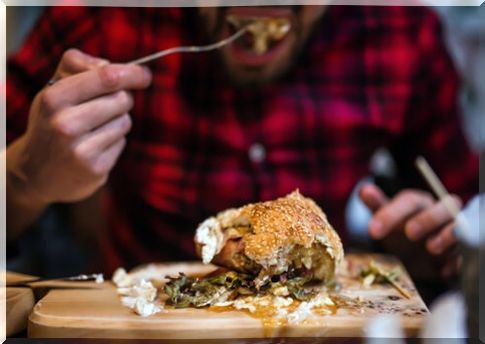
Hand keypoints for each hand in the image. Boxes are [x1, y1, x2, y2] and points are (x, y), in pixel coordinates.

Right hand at [8, 49, 151, 204]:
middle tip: (107, 105)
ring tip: (93, 129)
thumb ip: (76, 66)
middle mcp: (65, 124)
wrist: (35, 174)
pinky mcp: (95, 169)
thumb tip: (109, 65)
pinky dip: (114, 141)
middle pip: (121, 99)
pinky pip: (121, 142)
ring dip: (117, 121)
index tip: (145, 75)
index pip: (106, 77)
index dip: (132, 74)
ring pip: (125, 121)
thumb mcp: (53, 89)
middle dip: (122, 99)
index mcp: (54, 98)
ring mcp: (80, 150)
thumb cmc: (52, 122)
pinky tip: (94, 147)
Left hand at [359, 183, 461, 279]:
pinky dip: (458, 260)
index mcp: (419, 203)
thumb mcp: (388, 220)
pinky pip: (466, 252)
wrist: (418, 256)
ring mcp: (453, 231)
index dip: (391, 213)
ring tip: (431, 248)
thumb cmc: (402, 231)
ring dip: (447, 236)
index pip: (408, 201)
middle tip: (409, 233)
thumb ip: (378, 206)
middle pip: (442, 207)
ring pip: (459, 226)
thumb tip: (364, 190)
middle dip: (427, 219)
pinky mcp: (461, 251)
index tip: (373, 230)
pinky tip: (445, 269)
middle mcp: (440, 212)